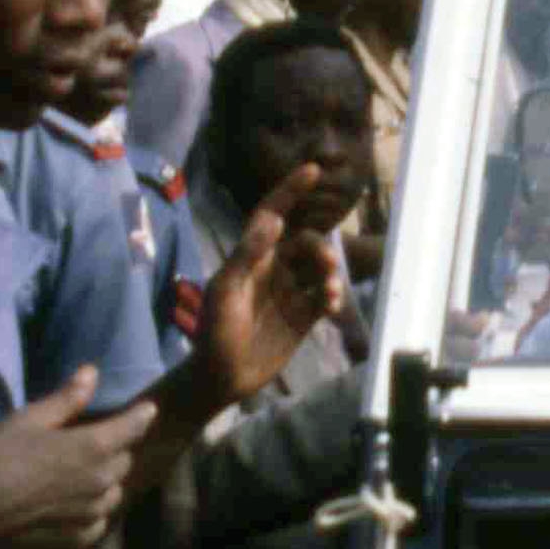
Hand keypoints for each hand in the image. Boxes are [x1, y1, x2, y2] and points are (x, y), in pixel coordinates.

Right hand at [0, 366, 157, 548]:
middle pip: (123, 460)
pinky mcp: (76, 540)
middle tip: (88, 444)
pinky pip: (98, 521)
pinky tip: (69, 505)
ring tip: (76, 475)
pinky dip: (90, 511)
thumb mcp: (27, 420)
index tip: (147, 409)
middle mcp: (100, 482)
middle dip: (113, 449)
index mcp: (94, 448)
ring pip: (113, 491)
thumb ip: (66, 398)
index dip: (141, 415)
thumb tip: (92, 373)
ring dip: (102, 481)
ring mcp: (91, 514)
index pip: (135, 426)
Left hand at [187, 165, 348, 406]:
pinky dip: (334, 294)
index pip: (272, 215)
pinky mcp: (304, 315)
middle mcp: (273, 270)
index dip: (290, 191)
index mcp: (251, 258)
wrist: (222, 378)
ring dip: (330, 271)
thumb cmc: (215, 333)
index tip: (313, 170)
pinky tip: (332, 305)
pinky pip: (327, 294)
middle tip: (325, 263)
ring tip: (329, 290)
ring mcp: (290, 292)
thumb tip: (274, 219)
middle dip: (319, 247)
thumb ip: (248, 255)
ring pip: (320, 267)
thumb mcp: (225, 291)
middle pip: (306, 242)